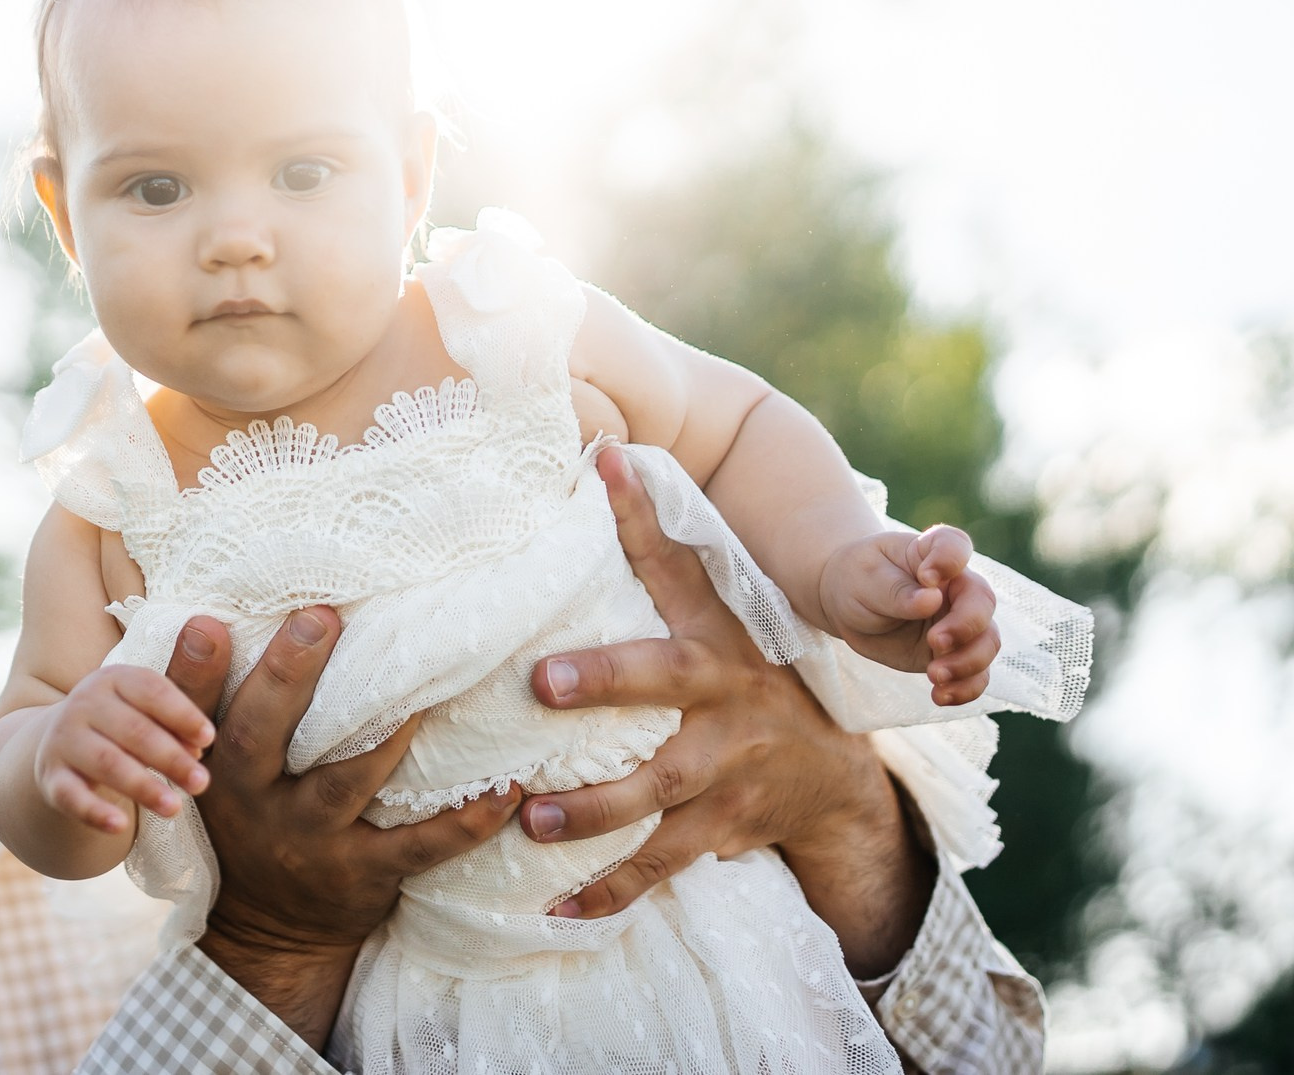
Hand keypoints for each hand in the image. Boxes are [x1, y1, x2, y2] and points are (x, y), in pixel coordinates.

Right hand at [34, 665, 216, 835]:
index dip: (181, 714)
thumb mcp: (144, 712)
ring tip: (174, 808)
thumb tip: (197, 750)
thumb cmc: (120, 725)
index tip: (208, 739)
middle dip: (170, 758)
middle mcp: (84, 703)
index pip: (151, 691)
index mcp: (113, 679)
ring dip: (143, 786)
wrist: (58, 740)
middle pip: (133, 730)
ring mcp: (64, 739)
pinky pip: (72, 795)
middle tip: (201, 783)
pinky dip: (95, 811)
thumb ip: (174, 725)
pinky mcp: (51, 776)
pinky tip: (120, 825)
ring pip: (107, 763)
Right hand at [163, 608, 519, 1049]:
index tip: (207, 622)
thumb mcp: (214, 771)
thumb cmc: (248, 819)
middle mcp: (251, 805)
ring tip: (424, 688)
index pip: (192, 714)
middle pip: (259, 736)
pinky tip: (505, 789)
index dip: (193, 671)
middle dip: (287, 676)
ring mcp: (309, 842)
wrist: (270, 930)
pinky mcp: (364, 874)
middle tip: (320, 617)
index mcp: (213, 769)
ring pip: (344, 782)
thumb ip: (214, 702)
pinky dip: (466, 822)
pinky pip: (419, 847)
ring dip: (385, 735)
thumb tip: (213, 611)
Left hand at [520, 447, 934, 973]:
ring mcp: (725, 769)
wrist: (835, 782)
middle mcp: (723, 699)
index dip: (643, 512)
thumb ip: (663, 553)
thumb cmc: (748, 680)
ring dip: (593, 810)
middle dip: (604, 679)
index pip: (677, 561)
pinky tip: (556, 910)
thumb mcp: (725, 618)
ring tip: (531, 819)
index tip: (605, 461)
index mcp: (717, 635)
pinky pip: (660, 864)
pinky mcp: (719, 828)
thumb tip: (601, 456)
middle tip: (540, 682)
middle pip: (662, 682)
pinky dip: (610, 892)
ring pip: (656, 792)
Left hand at [817, 524, 1000, 703]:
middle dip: (965, 626)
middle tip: (934, 642)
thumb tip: (932, 600)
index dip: (950, 560)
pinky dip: (965, 688)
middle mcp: (955, 586)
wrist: (847, 604)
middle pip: (982, 602)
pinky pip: (975, 674)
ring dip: (968, 662)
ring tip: (935, 675)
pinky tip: (939, 696)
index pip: (955, 546)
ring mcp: (959, 621)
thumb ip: (896, 590)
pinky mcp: (954, 653)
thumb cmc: (857, 579)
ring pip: (987, 642)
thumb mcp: (864, 578)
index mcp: (930, 553)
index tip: (928, 577)